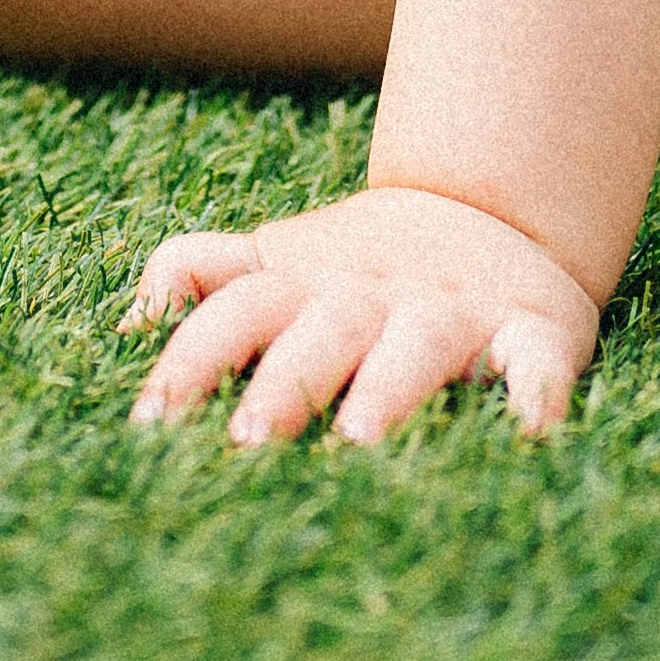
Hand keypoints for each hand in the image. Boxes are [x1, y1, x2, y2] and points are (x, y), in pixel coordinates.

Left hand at [129, 187, 601, 448]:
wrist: (496, 217)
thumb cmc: (357, 276)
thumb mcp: (279, 264)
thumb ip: (202, 277)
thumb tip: (120, 328)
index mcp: (304, 285)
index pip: (235, 308)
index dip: (191, 357)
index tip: (151, 422)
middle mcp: (374, 296)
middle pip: (321, 329)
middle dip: (282, 383)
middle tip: (244, 441)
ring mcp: (455, 314)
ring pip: (418, 345)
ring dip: (388, 390)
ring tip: (358, 443)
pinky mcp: (534, 333)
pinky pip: (539, 363)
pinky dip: (537, 395)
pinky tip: (532, 435)